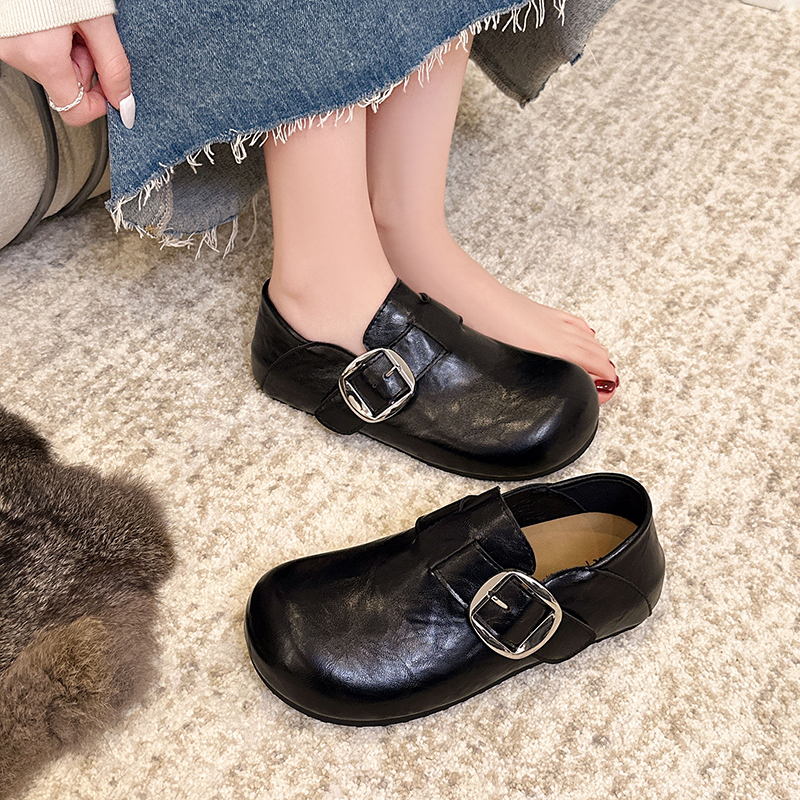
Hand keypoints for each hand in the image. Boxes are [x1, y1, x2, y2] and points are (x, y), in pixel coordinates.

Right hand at [0, 15, 133, 126]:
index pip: (75, 111)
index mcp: (42, 57)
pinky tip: (53, 18)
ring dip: (67, 50)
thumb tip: (124, 101)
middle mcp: (18, 56)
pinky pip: (35, 51)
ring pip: (52, 67)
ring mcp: (7, 46)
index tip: (109, 86)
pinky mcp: (4, 36)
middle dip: (84, 66)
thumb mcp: (98, 21)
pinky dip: (50, 39)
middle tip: (86, 36)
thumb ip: (115, 66)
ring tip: (67, 21)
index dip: (98, 102)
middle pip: (65, 86)